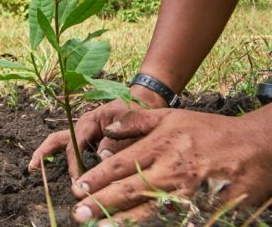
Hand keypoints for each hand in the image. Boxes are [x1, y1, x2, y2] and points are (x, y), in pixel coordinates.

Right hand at [28, 85, 166, 178]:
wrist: (142, 100)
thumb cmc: (134, 109)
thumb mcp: (128, 122)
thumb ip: (116, 141)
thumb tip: (102, 159)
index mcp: (90, 120)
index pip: (76, 143)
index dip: (74, 162)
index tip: (76, 180)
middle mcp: (83, 126)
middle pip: (58, 138)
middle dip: (45, 152)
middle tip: (32, 167)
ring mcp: (84, 131)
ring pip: (61, 141)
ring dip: (48, 152)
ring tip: (34, 167)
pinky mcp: (89, 137)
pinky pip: (73, 147)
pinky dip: (65, 157)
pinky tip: (64, 169)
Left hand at [71, 106, 271, 225]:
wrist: (253, 147)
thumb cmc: (208, 130)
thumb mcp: (171, 117)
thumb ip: (137, 120)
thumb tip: (108, 130)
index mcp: (160, 145)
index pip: (121, 164)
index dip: (98, 178)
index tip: (79, 188)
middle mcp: (170, 169)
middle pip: (129, 189)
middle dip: (101, 203)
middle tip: (79, 214)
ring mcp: (187, 192)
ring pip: (147, 210)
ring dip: (121, 221)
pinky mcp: (203, 208)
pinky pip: (172, 220)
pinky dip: (152, 226)